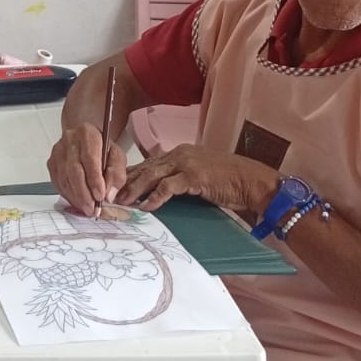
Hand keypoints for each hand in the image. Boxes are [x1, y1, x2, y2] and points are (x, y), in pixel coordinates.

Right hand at [47, 123, 128, 217]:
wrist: (83, 137)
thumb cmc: (102, 147)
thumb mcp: (117, 156)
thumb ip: (117, 174)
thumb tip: (108, 195)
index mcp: (88, 135)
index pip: (89, 158)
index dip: (94, 179)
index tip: (100, 196)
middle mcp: (69, 141)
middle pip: (73, 170)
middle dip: (84, 193)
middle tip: (92, 209)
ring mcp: (58, 152)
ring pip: (64, 178)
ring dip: (76, 198)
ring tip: (87, 209)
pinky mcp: (51, 163)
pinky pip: (57, 183)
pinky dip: (68, 196)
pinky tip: (78, 203)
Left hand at [115, 144, 277, 216]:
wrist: (252, 181)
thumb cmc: (228, 182)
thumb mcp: (198, 177)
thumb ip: (179, 180)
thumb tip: (157, 193)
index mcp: (179, 153)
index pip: (147, 164)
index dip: (130, 176)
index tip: (115, 188)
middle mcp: (179, 154)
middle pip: (144, 167)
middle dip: (124, 182)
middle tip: (108, 196)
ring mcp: (186, 163)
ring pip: (151, 175)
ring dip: (133, 189)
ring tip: (120, 202)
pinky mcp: (194, 176)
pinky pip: (168, 187)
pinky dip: (155, 197)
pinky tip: (146, 207)